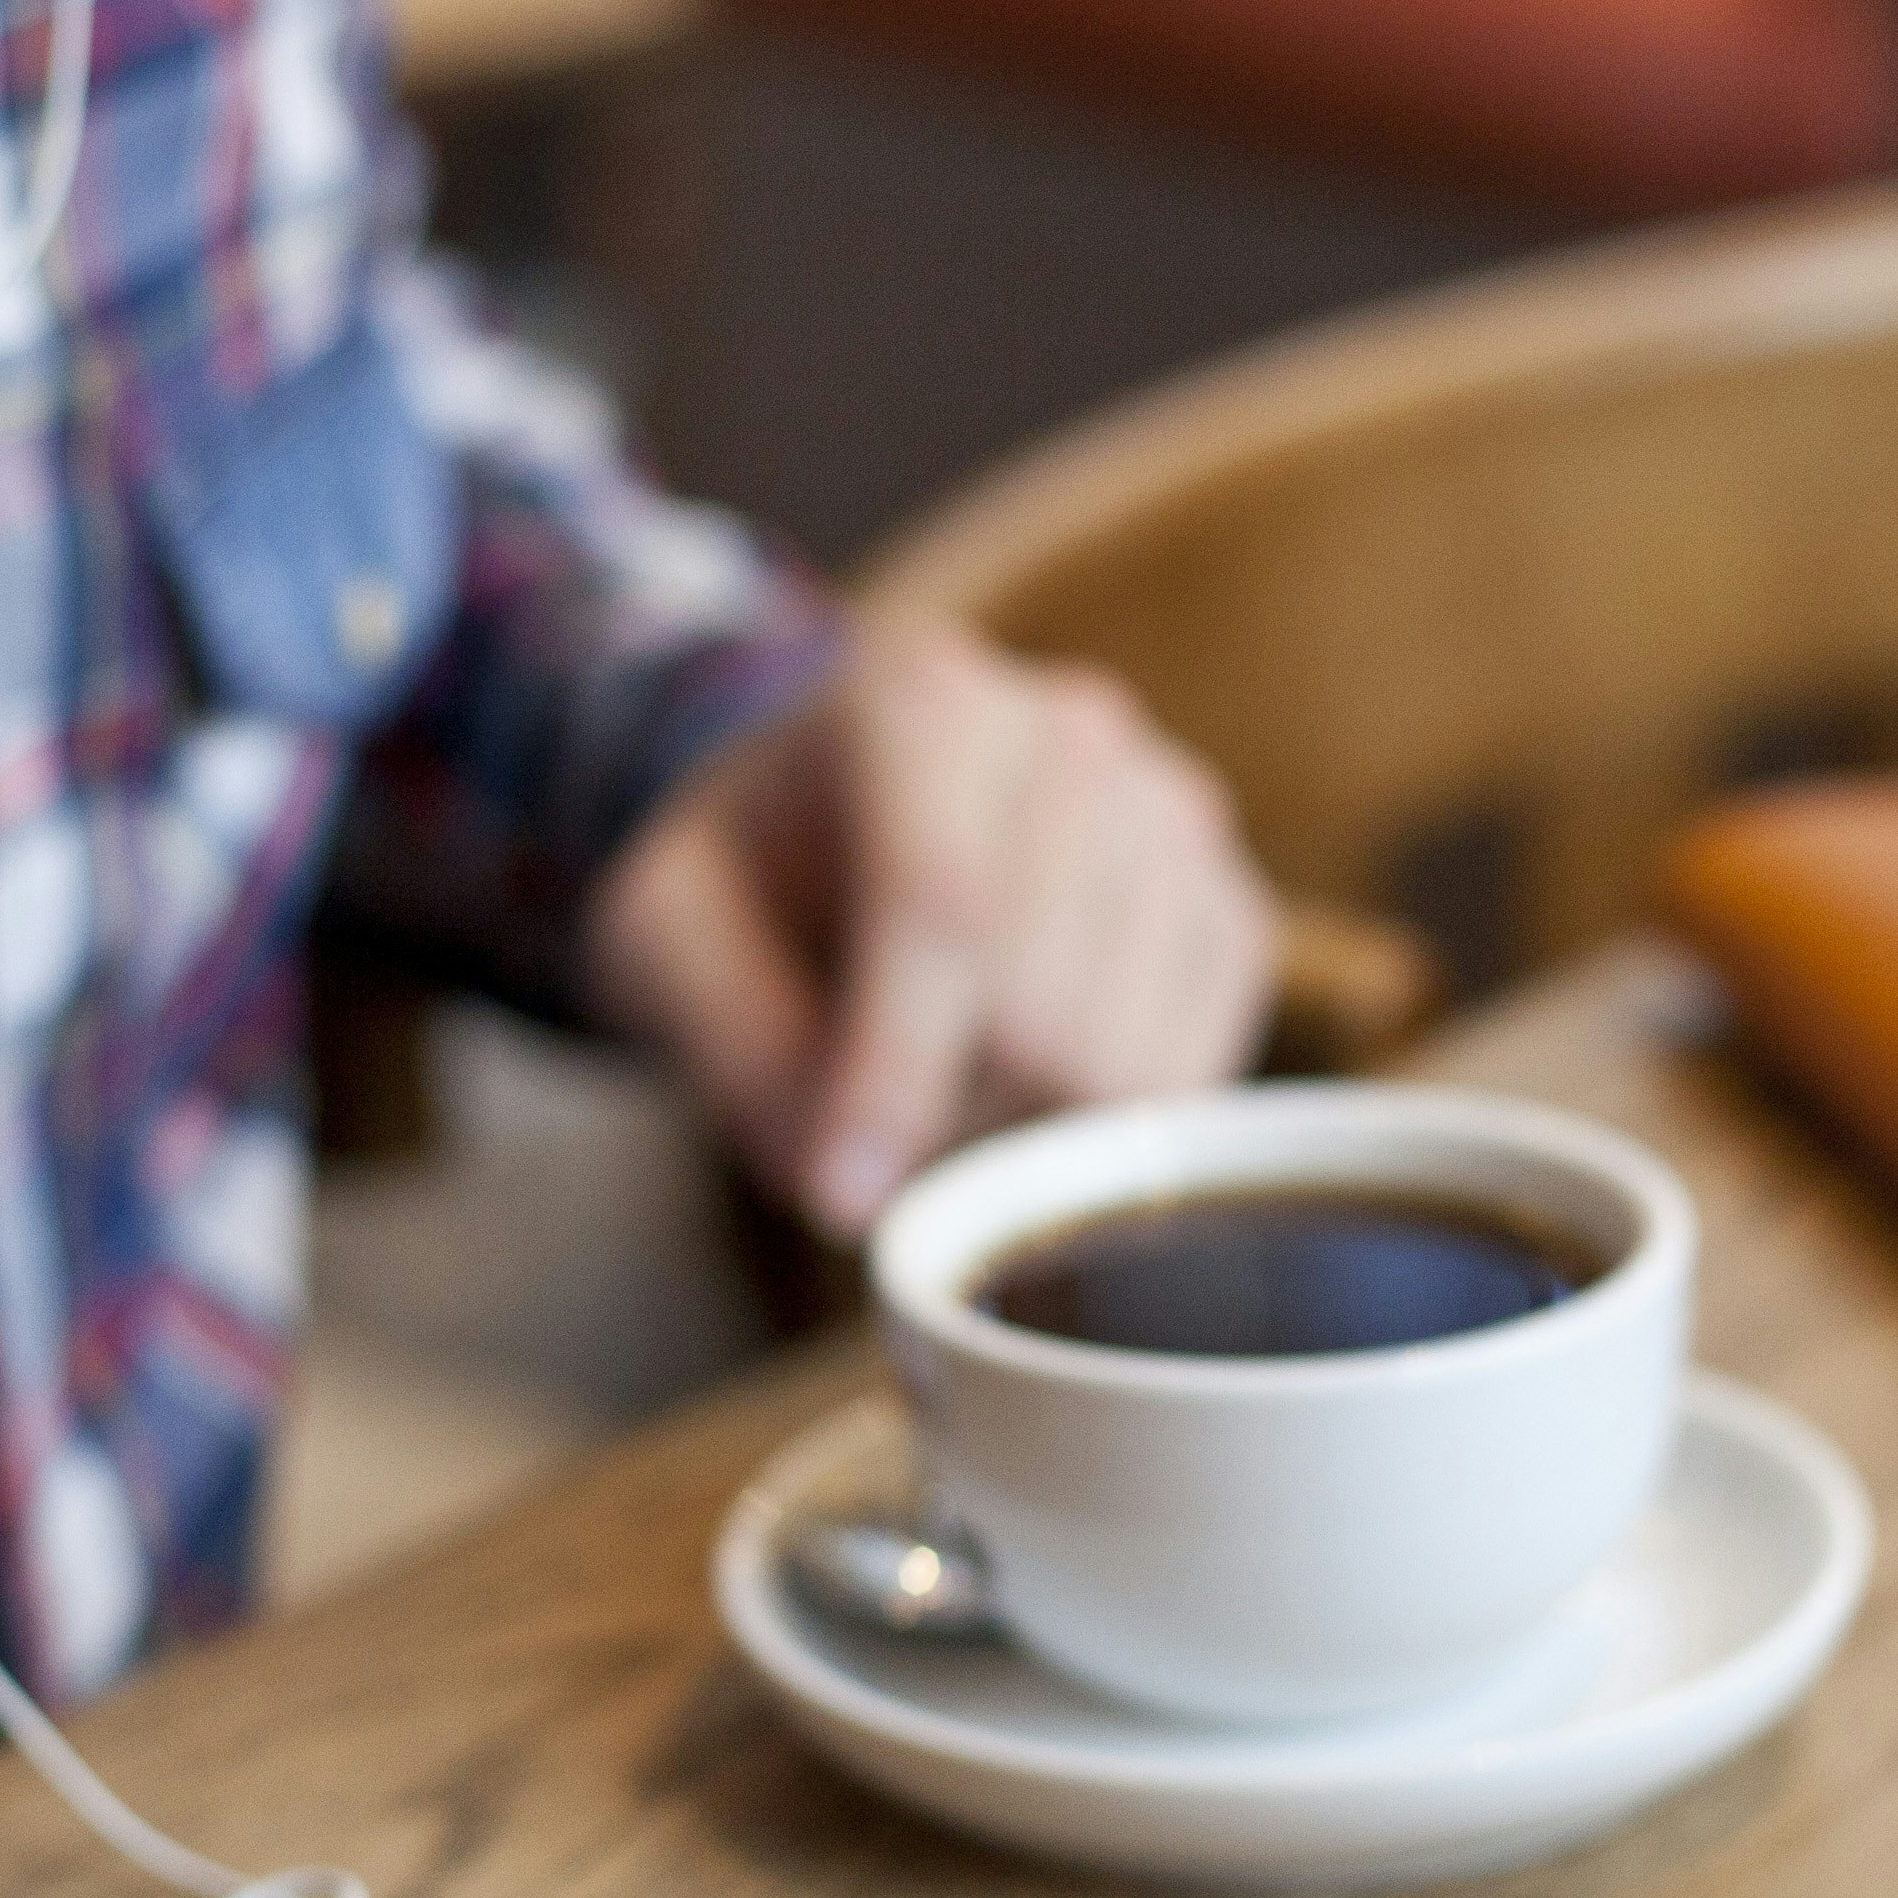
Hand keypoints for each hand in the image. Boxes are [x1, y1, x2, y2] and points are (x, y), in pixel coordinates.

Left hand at [589, 611, 1274, 1236]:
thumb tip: (850, 1184)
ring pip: (1129, 1061)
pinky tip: (1023, 1084)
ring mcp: (1175, 819)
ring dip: (1020, 1133)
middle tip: (874, 1133)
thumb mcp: (667, 935)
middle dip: (945, 1116)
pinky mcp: (1230, 913)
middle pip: (1045, 1003)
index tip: (839, 1195)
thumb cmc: (756, 876)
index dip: (894, 1075)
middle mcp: (1075, 735)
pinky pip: (1191, 1081)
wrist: (847, 818)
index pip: (943, 906)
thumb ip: (733, 1044)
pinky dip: (1100, 1131)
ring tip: (942, 1091)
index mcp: (920, 702)